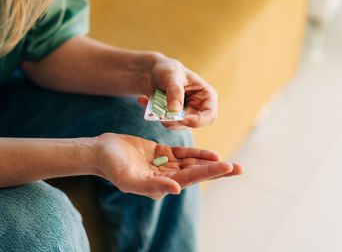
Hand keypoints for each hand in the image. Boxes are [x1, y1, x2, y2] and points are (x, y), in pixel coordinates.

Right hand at [93, 133, 242, 199]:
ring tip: (232, 165)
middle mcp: (166, 178)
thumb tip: (177, 190)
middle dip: (218, 171)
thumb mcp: (128, 178)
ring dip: (212, 163)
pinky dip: (198, 154)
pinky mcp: (162, 154)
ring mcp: (165, 166)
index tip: (227, 166)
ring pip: (193, 164)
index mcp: (161, 186)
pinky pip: (184, 154)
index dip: (209, 172)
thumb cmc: (111, 166)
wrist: (101, 152)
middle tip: (240, 169)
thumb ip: (152, 186)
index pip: (190, 179)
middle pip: (197, 173)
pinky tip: (213, 154)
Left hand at [138, 52, 217, 129]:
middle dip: (173, 119)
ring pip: (175, 125)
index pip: (210, 116)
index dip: (199, 121)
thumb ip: (174, 91)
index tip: (184, 119)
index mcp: (206, 96)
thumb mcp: (171, 75)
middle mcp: (198, 108)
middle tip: (158, 111)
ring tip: (147, 100)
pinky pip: (163, 122)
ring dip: (160, 116)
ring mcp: (186, 115)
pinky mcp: (173, 119)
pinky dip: (152, 114)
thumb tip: (175, 110)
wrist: (154, 72)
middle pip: (191, 124)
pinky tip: (143, 99)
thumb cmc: (168, 69)